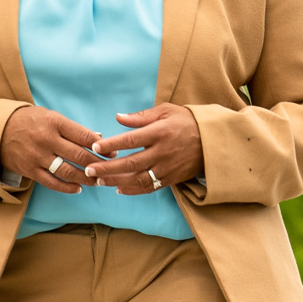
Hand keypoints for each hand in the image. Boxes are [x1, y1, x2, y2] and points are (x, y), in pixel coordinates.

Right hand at [0, 105, 104, 194]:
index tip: (112, 152)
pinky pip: (52, 182)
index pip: (84, 136)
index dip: (101, 146)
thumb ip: (72, 128)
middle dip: (97, 164)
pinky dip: (67, 187)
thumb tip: (97, 138)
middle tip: (108, 169)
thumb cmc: (30, 121)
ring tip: (97, 181)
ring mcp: (38, 156)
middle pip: (79, 155)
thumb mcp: (50, 116)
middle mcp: (47, 139)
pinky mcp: (30, 170)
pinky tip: (78, 188)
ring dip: (86, 178)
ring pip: (68, 171)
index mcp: (55, 123)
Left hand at [85, 104, 203, 194]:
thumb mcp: (166, 111)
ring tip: (100, 181)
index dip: (112, 144)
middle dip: (107, 168)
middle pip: (131, 162)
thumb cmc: (186, 121)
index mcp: (160, 132)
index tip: (96, 147)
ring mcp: (167, 167)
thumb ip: (141, 117)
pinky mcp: (171, 178)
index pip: (131, 139)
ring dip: (117, 181)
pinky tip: (119, 189)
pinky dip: (133, 190)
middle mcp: (163, 151)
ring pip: (138, 178)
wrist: (212, 140)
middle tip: (89, 169)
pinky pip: (150, 187)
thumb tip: (118, 118)